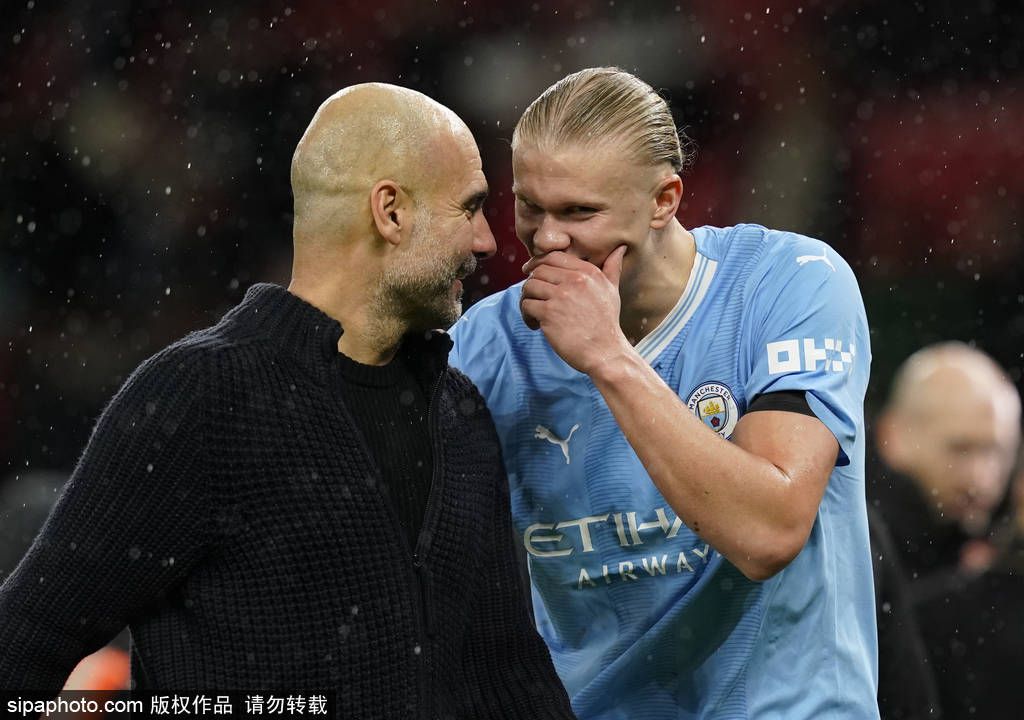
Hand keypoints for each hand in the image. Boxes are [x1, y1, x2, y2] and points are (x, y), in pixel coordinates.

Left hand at [519, 246, 631, 374]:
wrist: (605, 353)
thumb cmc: (607, 324)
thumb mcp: (612, 291)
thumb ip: (611, 268)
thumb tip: (620, 248)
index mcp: (588, 272)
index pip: (553, 256)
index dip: (538, 264)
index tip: (531, 274)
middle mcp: (575, 280)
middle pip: (538, 270)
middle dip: (532, 284)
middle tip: (534, 299)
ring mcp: (561, 296)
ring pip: (529, 286)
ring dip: (526, 300)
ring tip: (533, 313)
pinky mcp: (549, 313)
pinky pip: (526, 305)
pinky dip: (526, 315)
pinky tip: (535, 325)